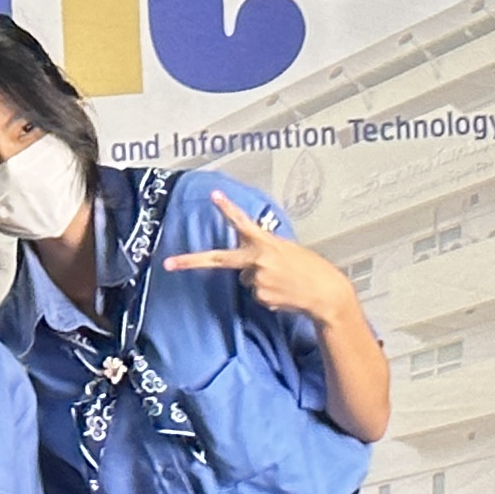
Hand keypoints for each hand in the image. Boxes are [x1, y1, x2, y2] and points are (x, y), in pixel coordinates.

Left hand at [160, 208, 358, 323]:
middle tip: (168, 264)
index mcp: (266, 243)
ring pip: (246, 279)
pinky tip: (284, 291)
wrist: (326, 295)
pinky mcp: (261, 298)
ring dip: (261, 278)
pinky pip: (257, 293)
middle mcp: (258, 261)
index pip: (243, 222)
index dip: (228, 208)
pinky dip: (268, 292)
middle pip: (218, 259)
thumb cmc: (311, 268)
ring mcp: (258, 281)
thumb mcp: (288, 249)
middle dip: (190, 262)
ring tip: (284, 279)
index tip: (214, 195)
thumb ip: (264, 248)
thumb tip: (247, 260)